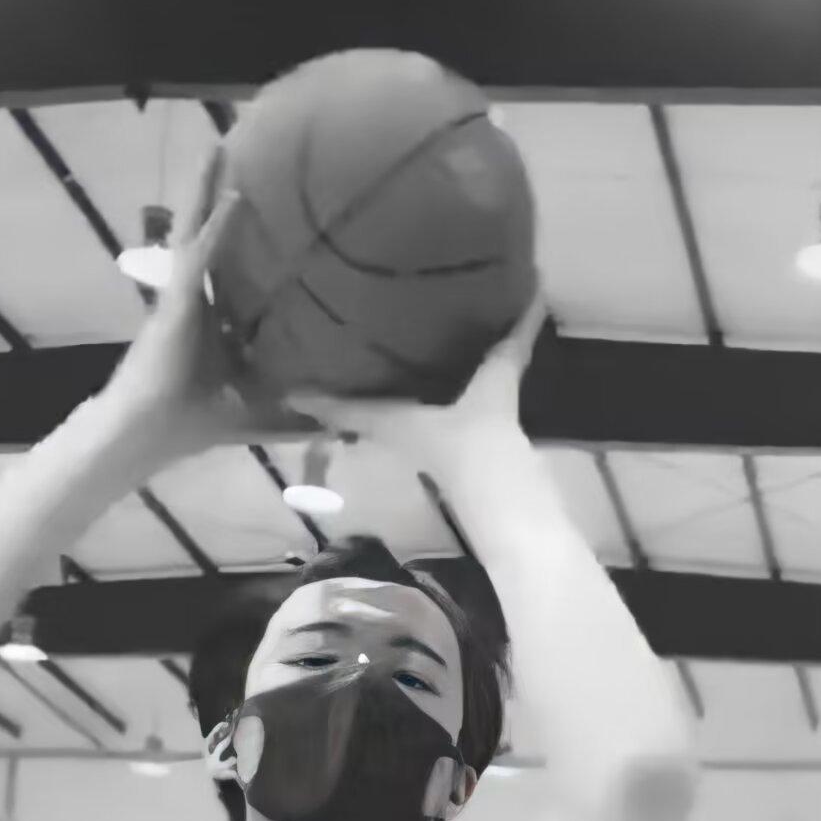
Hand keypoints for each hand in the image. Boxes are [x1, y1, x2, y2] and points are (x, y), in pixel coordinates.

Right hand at [105, 155, 301, 467]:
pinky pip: (198, 254)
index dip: (258, 249)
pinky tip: (232, 196)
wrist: (147, 433)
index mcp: (216, 324)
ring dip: (208, 191)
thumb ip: (297, 416)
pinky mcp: (175, 299)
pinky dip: (215, 227)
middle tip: (239, 153)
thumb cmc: (194, 423)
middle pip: (214, 240)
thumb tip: (342, 425)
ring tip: (219, 146)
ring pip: (197, 232)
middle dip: (223, 199)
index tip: (284, 219)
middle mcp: (200, 301)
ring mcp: (184, 296)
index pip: (241, 279)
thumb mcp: (259, 415)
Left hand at [288, 289, 548, 476]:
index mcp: (400, 426)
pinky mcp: (467, 458)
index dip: (319, 400)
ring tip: (391, 350)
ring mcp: (438, 452)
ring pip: (406, 416)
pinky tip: (450, 378)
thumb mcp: (493, 398)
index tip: (288, 390)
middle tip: (339, 347)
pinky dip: (441, 396)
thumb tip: (533, 294)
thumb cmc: (484, 464)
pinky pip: (443, 418)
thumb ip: (507, 348)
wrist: (520, 526)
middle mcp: (411, 438)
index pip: (348, 410)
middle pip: (372, 412)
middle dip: (356, 386)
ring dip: (397, 391)